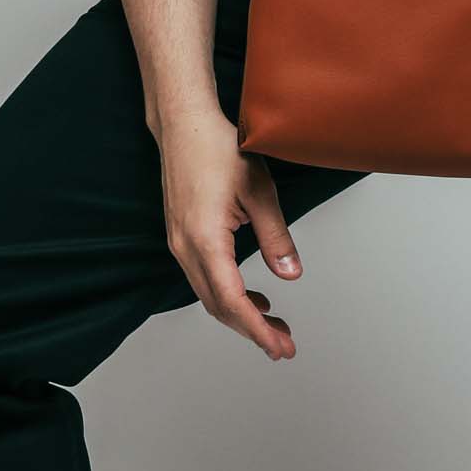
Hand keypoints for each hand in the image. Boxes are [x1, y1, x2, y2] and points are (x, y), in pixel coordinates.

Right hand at [157, 108, 302, 360]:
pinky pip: (203, 279)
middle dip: (252, 330)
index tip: (281, 346)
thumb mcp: (260, 192)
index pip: (232, 300)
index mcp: (204, 240)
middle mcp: (185, 248)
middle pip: (218, 306)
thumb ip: (276, 237)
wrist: (183, 124)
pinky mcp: (181, 237)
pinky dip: (228, 294)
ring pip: (208, 295)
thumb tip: (291, 275)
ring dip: (240, 314)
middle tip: (284, 345)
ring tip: (274, 325)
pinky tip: (252, 295)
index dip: (258, 328)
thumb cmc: (219, 149)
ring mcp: (179, 244)